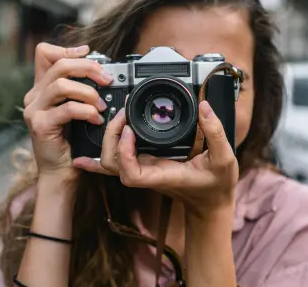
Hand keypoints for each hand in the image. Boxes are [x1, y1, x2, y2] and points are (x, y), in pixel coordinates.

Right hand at [23, 43, 112, 183]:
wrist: (60, 171)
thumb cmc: (71, 141)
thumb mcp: (75, 110)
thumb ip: (80, 91)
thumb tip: (102, 73)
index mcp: (41, 88)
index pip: (44, 54)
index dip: (67, 49)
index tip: (89, 53)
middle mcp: (34, 96)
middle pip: (59, 65)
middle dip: (88, 68)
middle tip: (107, 79)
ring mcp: (35, 110)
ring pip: (62, 85)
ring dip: (88, 92)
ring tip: (101, 104)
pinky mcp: (41, 125)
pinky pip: (67, 109)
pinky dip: (86, 111)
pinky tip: (96, 119)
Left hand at [72, 101, 238, 217]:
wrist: (211, 201)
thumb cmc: (216, 185)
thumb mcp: (224, 158)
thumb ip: (216, 132)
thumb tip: (204, 107)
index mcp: (162, 175)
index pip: (130, 172)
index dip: (124, 152)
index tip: (130, 130)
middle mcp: (148, 173)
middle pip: (112, 164)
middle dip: (111, 137)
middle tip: (124, 113)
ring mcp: (144, 170)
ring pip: (109, 162)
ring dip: (107, 139)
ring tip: (118, 116)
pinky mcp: (145, 164)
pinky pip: (117, 161)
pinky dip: (98, 158)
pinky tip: (83, 155)